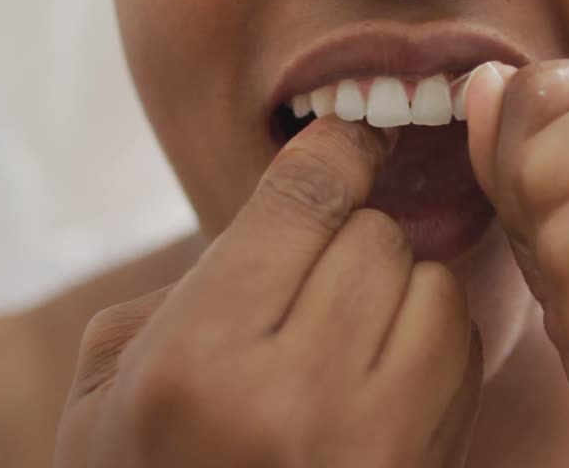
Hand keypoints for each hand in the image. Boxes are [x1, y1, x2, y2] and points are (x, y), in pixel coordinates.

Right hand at [55, 119, 481, 467]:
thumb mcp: (108, 378)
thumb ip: (192, 280)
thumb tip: (296, 207)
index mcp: (198, 364)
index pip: (304, 200)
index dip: (335, 147)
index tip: (348, 134)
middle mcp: (294, 400)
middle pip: (375, 237)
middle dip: (346, 237)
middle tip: (309, 273)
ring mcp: (375, 444)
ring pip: (433, 287)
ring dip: (396, 287)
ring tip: (342, 328)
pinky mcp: (427, 463)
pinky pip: (461, 351)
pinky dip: (430, 338)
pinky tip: (379, 370)